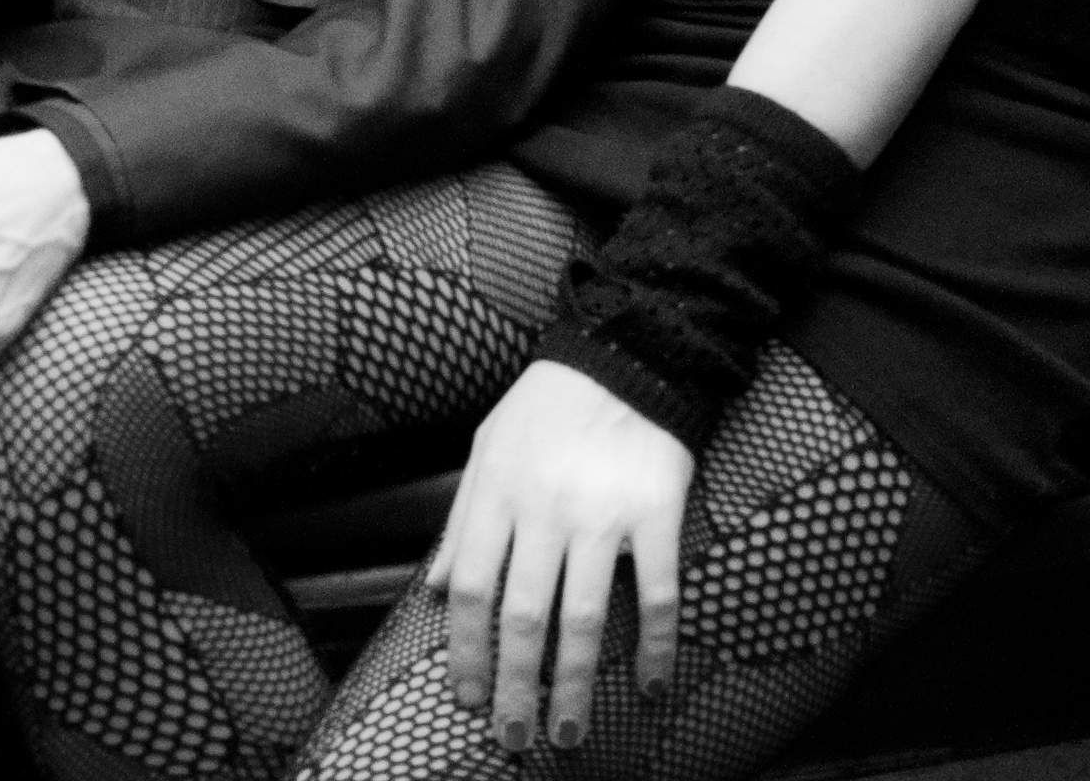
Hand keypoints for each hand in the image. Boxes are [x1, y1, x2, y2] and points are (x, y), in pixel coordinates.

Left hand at [425, 359, 692, 752]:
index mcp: (497, 493)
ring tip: (567, 734)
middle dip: (514, 687)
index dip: (466, 651)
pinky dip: (655, 646)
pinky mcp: (657, 510)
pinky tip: (651, 687)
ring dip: (573, 685)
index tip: (469, 697)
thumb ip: (460, 521)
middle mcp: (545, 508)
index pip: (468, 590)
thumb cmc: (549, 404)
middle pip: (522, 616)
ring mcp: (603, 512)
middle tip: (514, 738)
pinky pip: (658, 591)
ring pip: (583, 617)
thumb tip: (431, 589)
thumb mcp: (486, 448)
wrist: (627, 351)